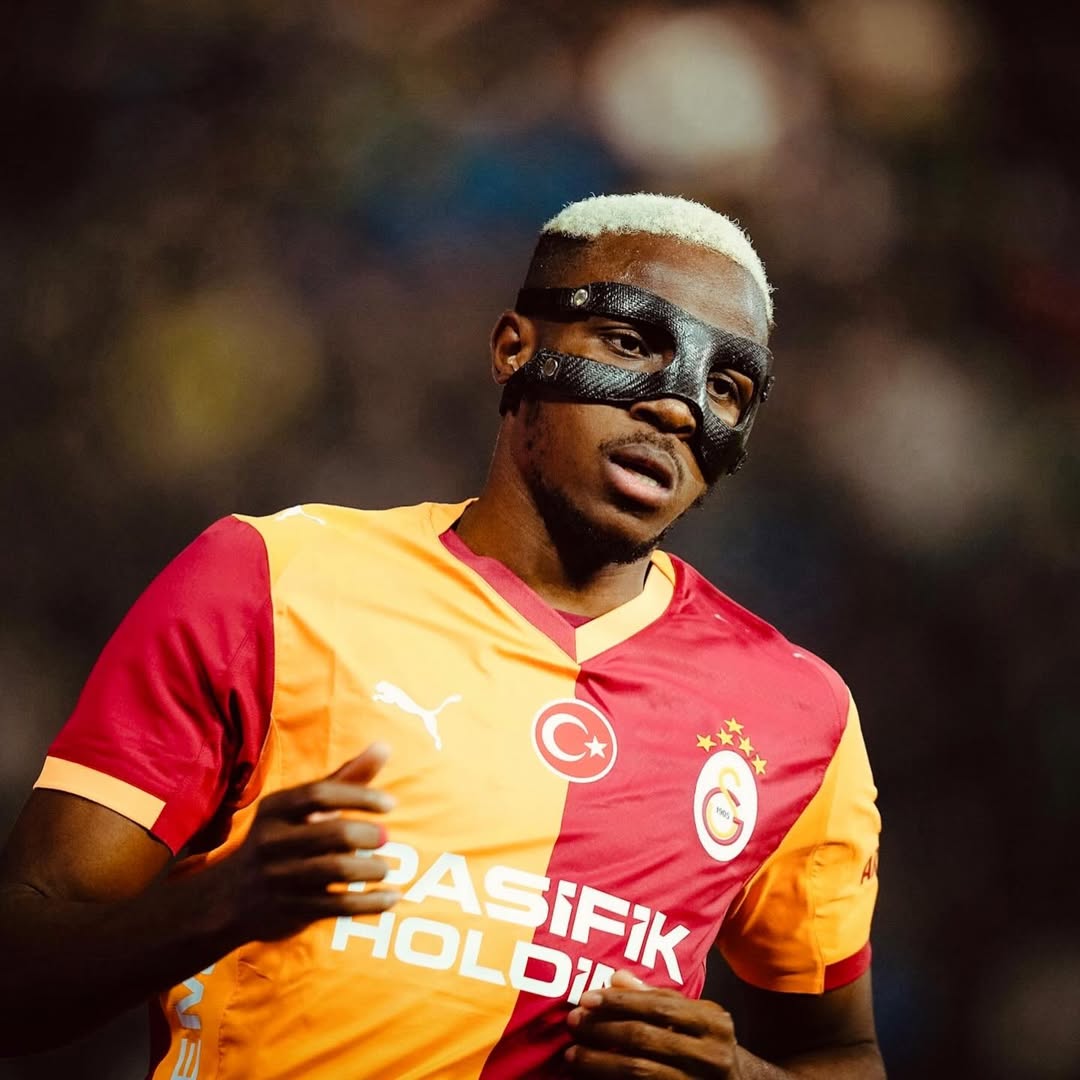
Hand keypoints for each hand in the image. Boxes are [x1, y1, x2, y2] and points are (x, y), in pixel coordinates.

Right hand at [212, 742, 398, 941]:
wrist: (228, 897)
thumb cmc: (282, 838)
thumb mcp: (304, 807)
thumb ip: (345, 778)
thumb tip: (385, 746)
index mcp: (276, 808)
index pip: (320, 794)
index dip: (359, 796)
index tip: (390, 804)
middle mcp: (274, 841)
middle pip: (333, 834)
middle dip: (367, 835)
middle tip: (386, 837)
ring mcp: (281, 877)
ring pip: (336, 870)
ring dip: (371, 869)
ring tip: (385, 868)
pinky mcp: (291, 910)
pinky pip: (339, 906)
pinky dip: (371, 903)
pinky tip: (392, 897)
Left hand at [566, 970, 740, 1077]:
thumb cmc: (707, 1044)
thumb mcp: (693, 1016)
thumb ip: (657, 997)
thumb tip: (615, 977)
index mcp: (713, 1022)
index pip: (658, 1007)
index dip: (619, 1002)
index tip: (586, 998)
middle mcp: (712, 1054)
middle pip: (646, 1038)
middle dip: (603, 1030)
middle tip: (573, 1023)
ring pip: (640, 1071)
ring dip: (600, 1062)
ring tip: (573, 1055)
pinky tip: (592, 1078)